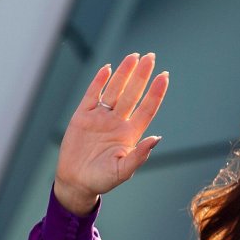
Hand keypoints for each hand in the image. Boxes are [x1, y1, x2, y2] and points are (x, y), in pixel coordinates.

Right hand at [53, 52, 168, 214]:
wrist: (75, 182)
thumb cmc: (101, 180)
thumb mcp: (122, 171)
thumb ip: (139, 156)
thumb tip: (156, 138)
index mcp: (129, 135)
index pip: (146, 109)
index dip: (155, 93)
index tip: (164, 76)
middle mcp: (117, 122)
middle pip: (132, 94)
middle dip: (141, 76)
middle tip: (150, 57)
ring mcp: (100, 117)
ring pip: (115, 90)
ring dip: (124, 73)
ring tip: (134, 57)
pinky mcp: (83, 116)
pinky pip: (92, 94)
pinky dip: (99, 81)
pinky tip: (108, 69)